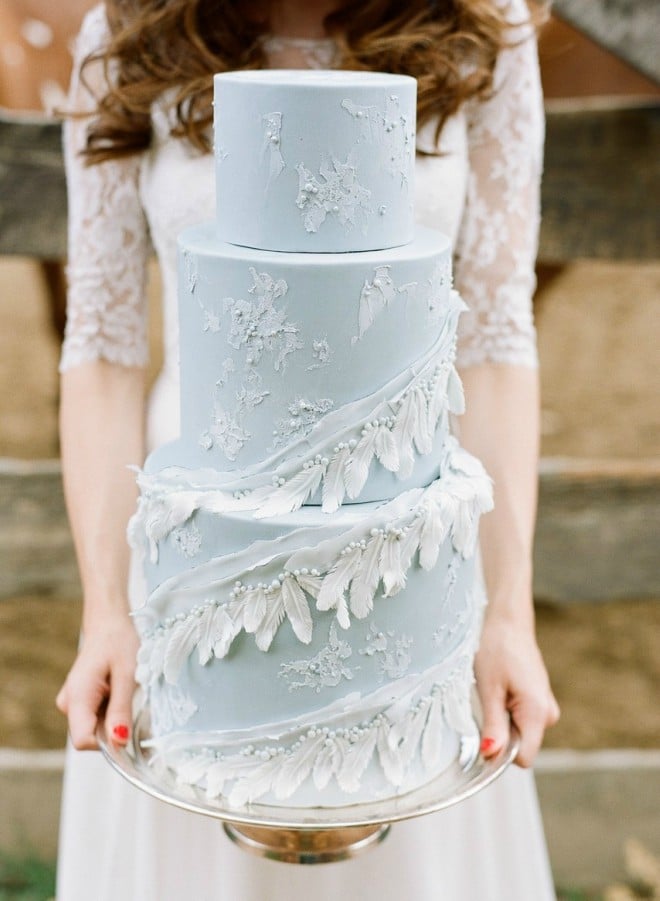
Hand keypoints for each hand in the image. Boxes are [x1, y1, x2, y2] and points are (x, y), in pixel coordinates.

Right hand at [56, 608, 138, 749]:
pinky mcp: (78, 702)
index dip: (108, 742)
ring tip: (122, 691)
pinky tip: (116, 691)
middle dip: (112, 728)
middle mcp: (68, 704)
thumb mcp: (127, 676)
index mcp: (78, 697)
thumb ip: (121, 710)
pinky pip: (94, 718)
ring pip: (93, 728)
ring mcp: (71, 703)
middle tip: (127, 698)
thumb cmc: (119, 643)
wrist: (109, 623)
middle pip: (89, 737)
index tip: (128, 726)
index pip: (83, 741)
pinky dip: (109, 711)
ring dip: (112, 718)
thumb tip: (119, 742)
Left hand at [474, 609, 558, 766]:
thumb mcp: (488, 689)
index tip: (484, 735)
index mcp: (537, 712)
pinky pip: (523, 721)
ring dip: (504, 722)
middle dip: (502, 735)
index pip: (524, 759)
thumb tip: (491, 756)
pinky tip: (502, 690)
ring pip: (521, 734)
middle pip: (522, 747)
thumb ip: (494, 726)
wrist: (508, 623)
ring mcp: (546, 708)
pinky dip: (509, 712)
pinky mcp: (540, 702)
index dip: (501, 754)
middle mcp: (548, 714)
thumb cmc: (496, 649)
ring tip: (495, 692)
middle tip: (488, 703)